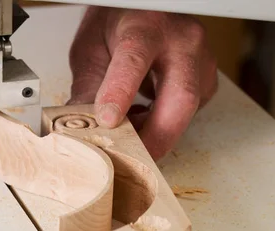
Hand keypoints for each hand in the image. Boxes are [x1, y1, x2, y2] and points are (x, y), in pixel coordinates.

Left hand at [68, 6, 217, 158]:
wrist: (144, 13)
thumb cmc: (117, 27)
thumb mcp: (91, 51)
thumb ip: (87, 89)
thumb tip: (82, 127)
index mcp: (145, 27)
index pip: (134, 61)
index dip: (120, 94)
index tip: (107, 120)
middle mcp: (181, 41)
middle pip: (180, 97)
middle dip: (155, 136)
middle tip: (129, 158)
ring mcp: (201, 60)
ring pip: (188, 111)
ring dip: (157, 133)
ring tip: (129, 138)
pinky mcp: (206, 80)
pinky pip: (189, 113)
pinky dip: (163, 125)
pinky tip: (143, 123)